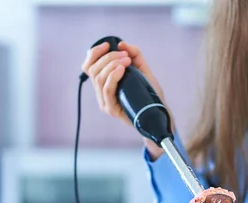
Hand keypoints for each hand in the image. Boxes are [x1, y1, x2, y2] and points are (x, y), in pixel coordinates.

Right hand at [81, 40, 165, 159]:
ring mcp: (105, 102)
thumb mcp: (143, 70)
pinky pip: (107, 90)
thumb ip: (135, 56)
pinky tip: (121, 69)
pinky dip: (113, 77)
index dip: (94, 53)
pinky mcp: (111, 109)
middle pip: (93, 70)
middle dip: (108, 58)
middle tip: (125, 56)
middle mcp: (101, 92)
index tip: (108, 45)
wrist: (159, 112)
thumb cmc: (150, 93)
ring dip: (111, 65)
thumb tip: (122, 44)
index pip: (89, 66)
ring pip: (99, 78)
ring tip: (126, 62)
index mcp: (104, 82)